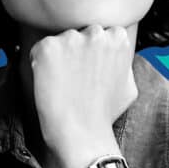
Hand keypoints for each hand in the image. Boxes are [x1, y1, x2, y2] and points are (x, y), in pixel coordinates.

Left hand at [29, 25, 136, 167]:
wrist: (82, 135)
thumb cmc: (104, 115)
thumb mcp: (129, 85)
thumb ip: (123, 62)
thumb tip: (118, 53)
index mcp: (118, 37)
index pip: (99, 34)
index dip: (90, 54)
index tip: (88, 73)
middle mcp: (96, 32)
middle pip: (78, 34)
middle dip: (74, 52)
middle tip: (73, 79)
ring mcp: (71, 38)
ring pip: (59, 42)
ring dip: (57, 58)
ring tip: (62, 85)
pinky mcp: (47, 48)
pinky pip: (39, 50)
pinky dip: (39, 65)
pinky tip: (50, 84)